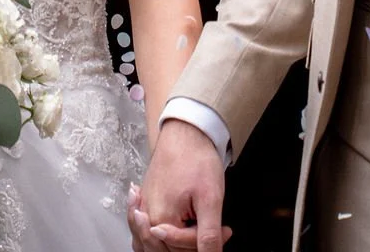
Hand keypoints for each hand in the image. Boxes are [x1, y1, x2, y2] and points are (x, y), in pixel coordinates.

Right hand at [128, 120, 231, 251]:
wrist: (186, 130)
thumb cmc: (197, 158)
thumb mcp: (210, 199)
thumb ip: (208, 235)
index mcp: (161, 218)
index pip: (185, 248)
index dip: (209, 241)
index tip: (226, 230)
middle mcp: (147, 216)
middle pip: (168, 249)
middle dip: (194, 243)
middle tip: (216, 228)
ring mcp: (144, 207)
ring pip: (153, 244)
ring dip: (173, 244)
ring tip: (193, 234)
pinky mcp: (146, 199)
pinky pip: (144, 230)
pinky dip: (153, 237)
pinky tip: (165, 231)